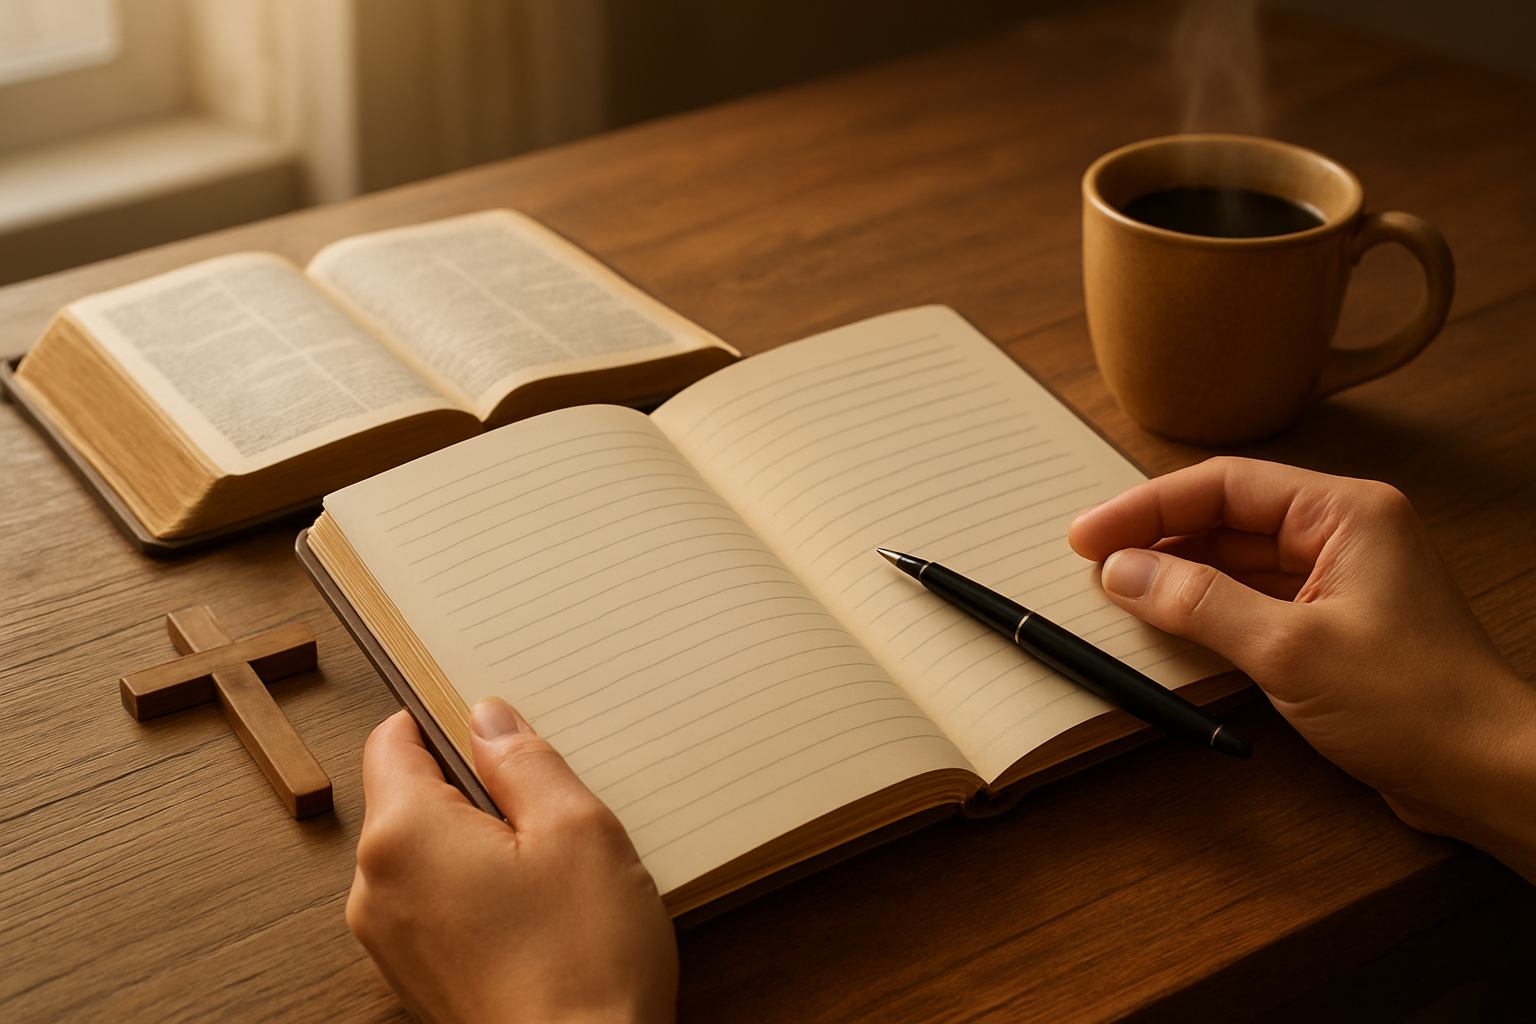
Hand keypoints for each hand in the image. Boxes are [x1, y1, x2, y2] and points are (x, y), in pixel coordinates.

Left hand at [346, 703, 677, 1023]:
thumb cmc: (584, 965)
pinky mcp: (419, 979)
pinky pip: (441, 905)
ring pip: (432, 854)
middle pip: (413, 797)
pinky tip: (543, 911)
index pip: (392, 740)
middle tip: (553, 804)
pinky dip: (483, 892)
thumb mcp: (576, 829)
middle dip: (479, 789)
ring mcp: (392, 943)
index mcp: (402, 837)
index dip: (446, 718)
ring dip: (486, 843)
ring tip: (556, 866)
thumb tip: (488, 720)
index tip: (494, 722)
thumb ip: (525, 761)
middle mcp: (376, 890)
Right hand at [1068, 456, 1535, 880]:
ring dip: (1178, 576)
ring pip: (1236, 561)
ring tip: (1117, 593)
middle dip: (1157, 539)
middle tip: (1092, 563)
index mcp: (1346, 512)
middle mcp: (1344, 535)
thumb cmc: (1419, 705)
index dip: (1147, 507)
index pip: (1225, 486)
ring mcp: (1339, 581)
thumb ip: (1198, 604)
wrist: (1489, 774)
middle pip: (1227, 519)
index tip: (1089, 534)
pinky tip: (1166, 625)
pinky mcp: (1332, 626)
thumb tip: (1124, 573)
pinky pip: (1253, 601)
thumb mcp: (1289, 650)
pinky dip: (1206, 611)